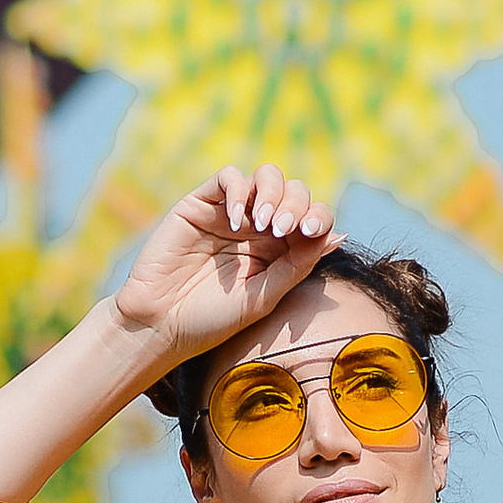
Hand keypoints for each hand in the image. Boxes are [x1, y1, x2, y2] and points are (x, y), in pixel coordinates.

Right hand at [112, 165, 342, 369]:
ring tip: (264, 223)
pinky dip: (239, 191)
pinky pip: (228, 178)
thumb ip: (298, 265)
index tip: (311, 233)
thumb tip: (339, 235)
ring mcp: (231, 213)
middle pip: (294, 192)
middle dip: (296, 205)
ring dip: (273, 194)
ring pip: (266, 177)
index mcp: (280, 249)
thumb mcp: (265, 296)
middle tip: (283, 230)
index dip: (318, 217)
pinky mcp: (201, 204)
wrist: (163, 325)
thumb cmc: (213, 319)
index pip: (312, 217)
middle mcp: (259, 226)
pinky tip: (236, 221)